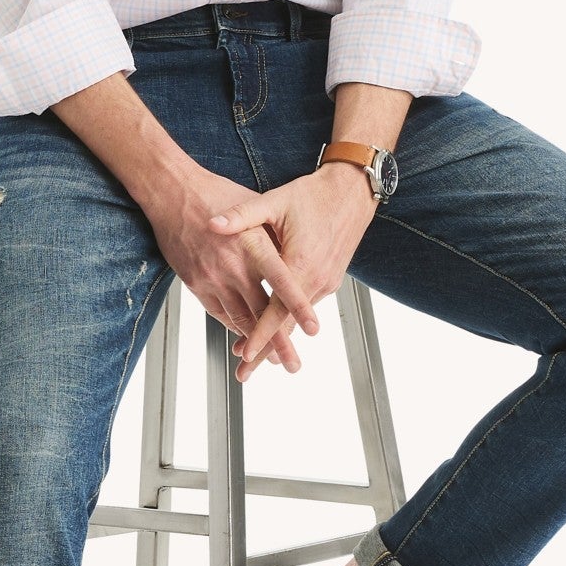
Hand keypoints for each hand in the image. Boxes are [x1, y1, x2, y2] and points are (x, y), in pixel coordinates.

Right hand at [144, 165, 323, 374]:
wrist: (171, 192)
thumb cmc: (215, 194)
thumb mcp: (255, 207)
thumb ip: (274, 238)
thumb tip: (297, 258)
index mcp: (253, 244)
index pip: (281, 281)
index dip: (297, 306)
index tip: (313, 328)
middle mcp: (233, 266)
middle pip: (260, 311)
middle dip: (278, 341)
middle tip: (293, 363)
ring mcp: (212, 278)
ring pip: (238, 319)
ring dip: (255, 342)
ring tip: (271, 361)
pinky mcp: (196, 284)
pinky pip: (219, 313)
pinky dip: (235, 327)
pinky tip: (246, 336)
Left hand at [207, 162, 378, 379]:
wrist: (353, 190)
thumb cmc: (313, 195)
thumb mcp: (275, 202)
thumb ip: (243, 216)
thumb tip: (213, 223)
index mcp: (301, 264)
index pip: (276, 309)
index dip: (258, 334)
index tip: (244, 354)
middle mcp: (317, 279)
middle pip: (287, 325)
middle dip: (266, 351)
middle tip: (244, 374)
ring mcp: (326, 281)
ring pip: (297, 318)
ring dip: (278, 336)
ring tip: (256, 358)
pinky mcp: (330, 278)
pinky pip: (306, 305)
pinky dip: (290, 319)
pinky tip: (275, 327)